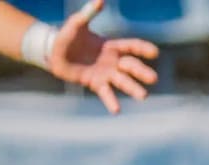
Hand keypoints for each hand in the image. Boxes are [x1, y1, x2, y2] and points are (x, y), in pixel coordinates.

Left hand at [47, 0, 159, 114]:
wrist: (53, 53)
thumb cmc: (66, 37)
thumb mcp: (76, 24)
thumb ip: (88, 13)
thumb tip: (100, 0)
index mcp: (110, 46)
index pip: (131, 47)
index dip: (142, 49)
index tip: (154, 52)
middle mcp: (112, 61)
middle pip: (130, 67)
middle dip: (141, 72)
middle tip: (153, 79)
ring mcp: (105, 74)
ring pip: (122, 82)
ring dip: (133, 88)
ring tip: (143, 96)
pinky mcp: (95, 83)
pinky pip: (105, 93)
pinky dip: (111, 101)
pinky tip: (117, 111)